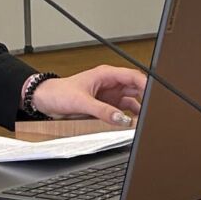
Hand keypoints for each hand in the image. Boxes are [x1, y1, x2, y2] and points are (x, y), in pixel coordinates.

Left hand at [29, 64, 146, 126]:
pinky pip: (122, 112)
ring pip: (131, 102)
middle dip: (145, 99)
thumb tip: (120, 118)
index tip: (154, 97)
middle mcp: (110, 83)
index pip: (133, 76)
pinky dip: (128, 118)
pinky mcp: (106, 106)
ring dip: (137, 111)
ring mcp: (109, 95)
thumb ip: (102, 110)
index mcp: (106, 74)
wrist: (46, 100)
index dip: (146, 85)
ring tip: (143, 121)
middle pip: (136, 89)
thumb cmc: (59, 92)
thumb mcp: (81, 101)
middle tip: (152, 112)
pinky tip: (131, 125)